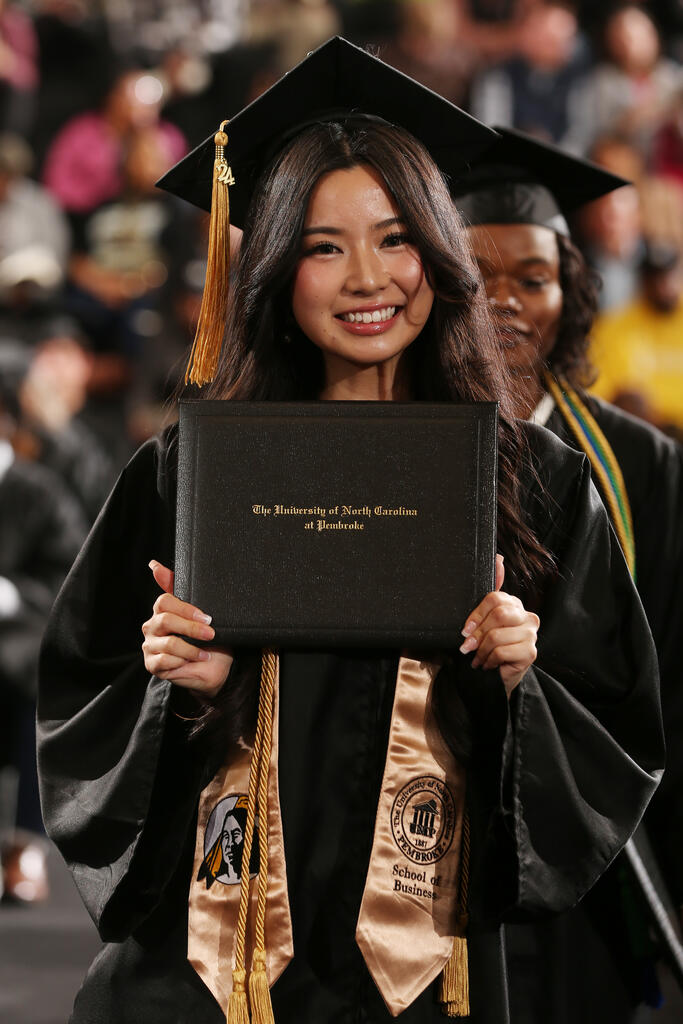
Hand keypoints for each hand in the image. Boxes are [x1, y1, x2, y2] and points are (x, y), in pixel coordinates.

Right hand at [142, 560, 233, 698]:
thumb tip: (155, 565)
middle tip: (210, 633)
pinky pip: (165, 660)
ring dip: (191, 648)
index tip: (205, 617)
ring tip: (205, 652)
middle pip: (165, 620)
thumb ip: (182, 589)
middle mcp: (153, 626)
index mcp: (163, 611)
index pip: (164, 601)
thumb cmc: (208, 638)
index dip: (186, 609)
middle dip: (191, 628)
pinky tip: (192, 661)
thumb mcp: (201, 612)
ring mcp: (150, 645)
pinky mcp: (152, 664)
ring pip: (168, 643)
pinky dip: (183, 661)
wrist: (214, 667)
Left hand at [458, 554, 538, 697]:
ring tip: (478, 658)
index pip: (495, 598)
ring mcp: (532, 634)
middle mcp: (527, 616)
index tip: (464, 630)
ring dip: (481, 651)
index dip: (476, 614)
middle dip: (478, 633)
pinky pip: (502, 652)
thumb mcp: (482, 619)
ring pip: (497, 636)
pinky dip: (488, 661)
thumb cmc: (486, 647)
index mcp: (514, 604)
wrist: (494, 678)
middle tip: (467, 647)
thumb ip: (490, 590)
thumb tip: (498, 557)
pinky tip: (488, 665)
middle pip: (498, 614)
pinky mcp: (531, 653)